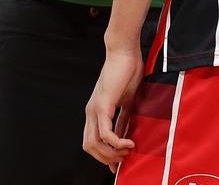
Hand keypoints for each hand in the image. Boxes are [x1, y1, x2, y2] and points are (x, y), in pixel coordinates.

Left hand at [83, 46, 143, 171]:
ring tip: (128, 150)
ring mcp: (94, 110)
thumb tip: (126, 137)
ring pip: (94, 144)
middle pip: (90, 148)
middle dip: (107, 158)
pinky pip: (105, 133)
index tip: (118, 165)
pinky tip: (129, 142)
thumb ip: (124, 119)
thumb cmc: (127, 72)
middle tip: (126, 157)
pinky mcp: (103, 106)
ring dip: (111, 153)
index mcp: (95, 112)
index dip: (103, 157)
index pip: (92, 142)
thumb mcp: (127, 102)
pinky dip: (116, 143)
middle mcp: (90, 113)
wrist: (124, 52)